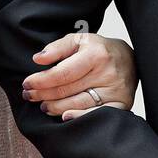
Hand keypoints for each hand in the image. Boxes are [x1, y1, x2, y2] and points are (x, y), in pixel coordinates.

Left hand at [21, 31, 137, 119]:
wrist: (131, 59)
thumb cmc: (99, 50)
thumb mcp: (79, 40)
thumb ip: (57, 47)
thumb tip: (38, 59)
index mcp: (96, 54)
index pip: (62, 73)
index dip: (41, 80)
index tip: (27, 83)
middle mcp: (107, 73)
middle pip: (67, 90)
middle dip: (43, 94)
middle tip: (29, 96)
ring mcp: (115, 90)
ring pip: (78, 104)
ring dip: (55, 107)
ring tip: (43, 105)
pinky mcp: (122, 104)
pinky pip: (96, 114)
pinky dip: (78, 117)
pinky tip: (64, 116)